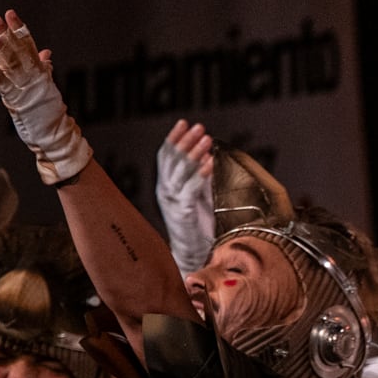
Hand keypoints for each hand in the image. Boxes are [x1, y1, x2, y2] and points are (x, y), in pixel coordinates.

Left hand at [0, 9, 91, 184]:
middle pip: (20, 51)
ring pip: (12, 66)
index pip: (28, 45)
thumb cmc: (49, 112)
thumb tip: (44, 52)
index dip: (19, 29)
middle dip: (8, 34)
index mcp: (39, 71)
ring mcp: (27, 89)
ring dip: (1, 51)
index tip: (10, 14)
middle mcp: (34, 77)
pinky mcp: (20, 102)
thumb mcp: (46, 86)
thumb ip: (43, 68)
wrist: (55, 135)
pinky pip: (6, 88)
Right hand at [157, 120, 215, 272]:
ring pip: (181, 172)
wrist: (194, 254)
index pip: (166, 157)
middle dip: (186, 141)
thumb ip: (201, 178)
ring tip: (207, 139)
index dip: (174, 139)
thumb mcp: (199, 196)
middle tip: (199, 127)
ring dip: (195, 153)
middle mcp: (165, 191)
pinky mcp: (182, 212)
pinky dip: (201, 174)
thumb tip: (211, 155)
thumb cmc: (198, 226)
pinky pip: (191, 189)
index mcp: (167, 186)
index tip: (184, 123)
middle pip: (172, 160)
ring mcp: (172, 202)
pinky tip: (211, 163)